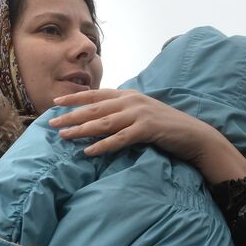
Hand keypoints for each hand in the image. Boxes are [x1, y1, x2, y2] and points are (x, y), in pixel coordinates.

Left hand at [50, 89, 245, 182]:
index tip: (55, 103)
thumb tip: (100, 115)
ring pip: (104, 122)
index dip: (74, 98)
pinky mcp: (147, 129)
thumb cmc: (165, 125)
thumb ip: (122, 110)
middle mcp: (131, 101)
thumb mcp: (141, 112)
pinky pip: (120, 138)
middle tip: (51, 124)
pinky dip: (103, 145)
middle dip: (71, 116)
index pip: (95, 94)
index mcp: (128, 94)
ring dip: (82, 130)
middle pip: (95, 108)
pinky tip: (89, 151)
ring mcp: (139, 114)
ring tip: (64, 137)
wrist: (194, 134)